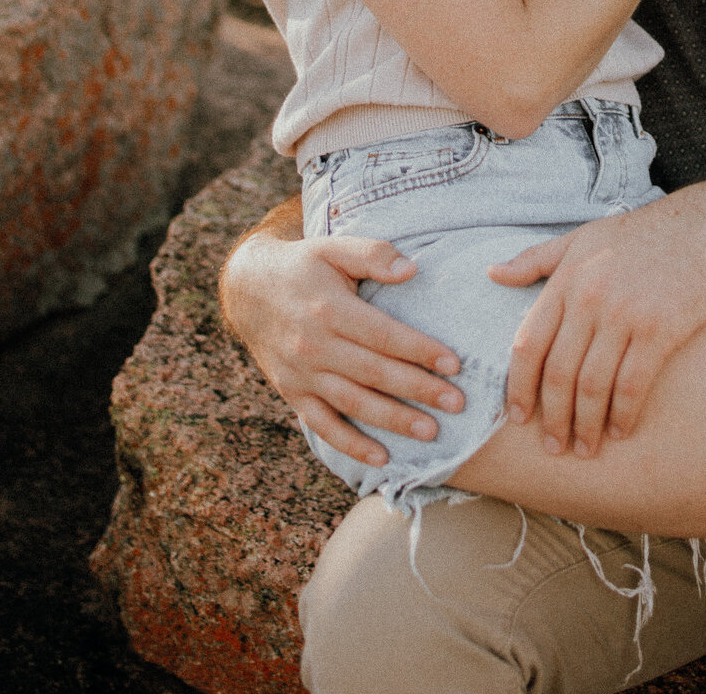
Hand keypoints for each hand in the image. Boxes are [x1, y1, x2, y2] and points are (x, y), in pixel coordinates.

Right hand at [219, 230, 464, 466]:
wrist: (248, 290)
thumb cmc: (303, 266)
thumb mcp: (334, 248)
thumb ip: (373, 255)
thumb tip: (412, 269)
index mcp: (330, 309)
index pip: (384, 335)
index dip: (420, 350)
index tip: (454, 364)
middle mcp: (315, 345)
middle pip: (374, 373)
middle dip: (418, 391)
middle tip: (457, 404)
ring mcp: (302, 373)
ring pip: (353, 403)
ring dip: (393, 420)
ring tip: (431, 432)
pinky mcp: (292, 392)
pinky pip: (322, 425)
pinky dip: (350, 445)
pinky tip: (381, 457)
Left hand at [488, 193, 705, 457]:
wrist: (704, 227)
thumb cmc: (640, 235)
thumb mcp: (581, 238)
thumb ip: (534, 259)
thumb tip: (491, 273)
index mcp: (566, 279)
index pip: (528, 344)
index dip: (519, 387)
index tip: (518, 417)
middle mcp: (589, 298)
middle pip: (558, 374)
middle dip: (553, 418)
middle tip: (554, 447)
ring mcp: (625, 314)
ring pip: (593, 386)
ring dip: (586, 425)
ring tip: (586, 448)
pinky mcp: (660, 330)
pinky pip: (632, 385)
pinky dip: (623, 415)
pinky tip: (621, 431)